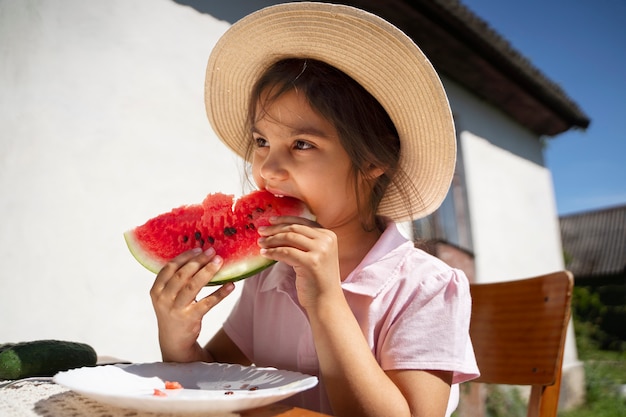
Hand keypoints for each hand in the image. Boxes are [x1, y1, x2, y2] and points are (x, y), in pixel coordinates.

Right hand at [150, 247, 234, 361]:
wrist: (174, 339)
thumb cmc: (173, 310)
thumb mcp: (167, 295)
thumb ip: (176, 278)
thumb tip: (198, 256)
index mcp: (157, 289)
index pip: (170, 268)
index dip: (184, 257)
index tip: (198, 248)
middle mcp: (164, 299)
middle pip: (182, 275)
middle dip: (198, 261)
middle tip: (212, 251)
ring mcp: (176, 309)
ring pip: (193, 287)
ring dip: (207, 272)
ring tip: (219, 262)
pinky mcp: (190, 318)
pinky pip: (207, 302)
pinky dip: (220, 293)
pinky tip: (230, 285)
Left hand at [257, 216, 341, 309]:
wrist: (326, 302)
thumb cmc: (318, 281)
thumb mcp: (316, 256)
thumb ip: (305, 242)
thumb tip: (280, 232)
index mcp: (329, 235)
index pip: (303, 221)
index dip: (285, 220)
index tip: (271, 220)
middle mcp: (327, 240)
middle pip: (295, 228)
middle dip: (275, 229)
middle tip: (261, 231)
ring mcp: (320, 250)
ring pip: (289, 238)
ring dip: (271, 240)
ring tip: (260, 243)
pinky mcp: (311, 262)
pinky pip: (285, 252)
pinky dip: (273, 252)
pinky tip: (264, 254)